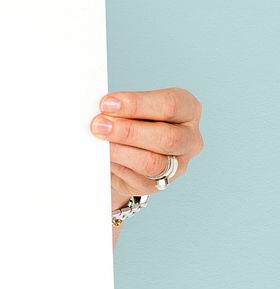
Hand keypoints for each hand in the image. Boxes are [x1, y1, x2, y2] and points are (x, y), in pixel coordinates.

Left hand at [90, 86, 203, 209]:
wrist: (129, 151)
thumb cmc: (133, 120)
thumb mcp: (132, 107)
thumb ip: (122, 108)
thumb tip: (103, 111)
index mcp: (187, 109)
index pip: (170, 104)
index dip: (136, 103)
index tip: (107, 104)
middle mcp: (189, 138)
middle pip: (167, 137)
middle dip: (128, 131)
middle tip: (99, 125)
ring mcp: (179, 164)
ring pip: (154, 162)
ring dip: (121, 151)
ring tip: (99, 141)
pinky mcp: (162, 184)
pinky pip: (141, 179)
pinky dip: (119, 166)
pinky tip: (105, 156)